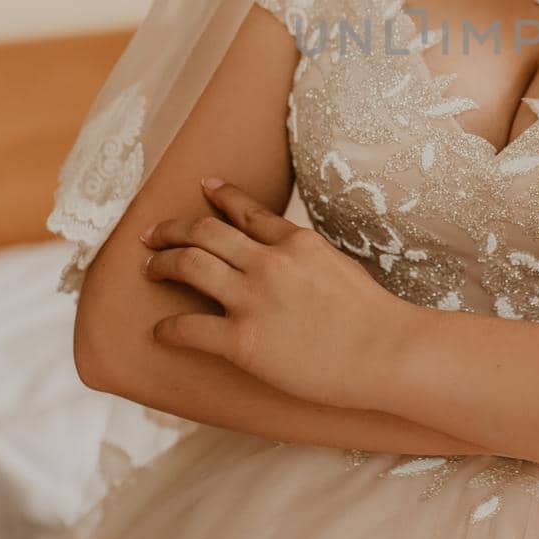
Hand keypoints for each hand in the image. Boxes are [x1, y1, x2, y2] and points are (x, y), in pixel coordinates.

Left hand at [141, 178, 412, 407]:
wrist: (387, 351)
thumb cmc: (376, 318)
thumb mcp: (342, 266)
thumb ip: (309, 258)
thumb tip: (292, 257)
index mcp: (296, 242)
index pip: (246, 210)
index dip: (220, 196)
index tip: (203, 187)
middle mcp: (269, 262)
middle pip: (204, 232)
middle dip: (172, 229)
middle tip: (152, 234)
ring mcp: (253, 299)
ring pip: (189, 265)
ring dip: (162, 264)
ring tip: (150, 269)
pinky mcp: (243, 340)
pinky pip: (189, 328)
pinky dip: (168, 329)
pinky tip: (159, 332)